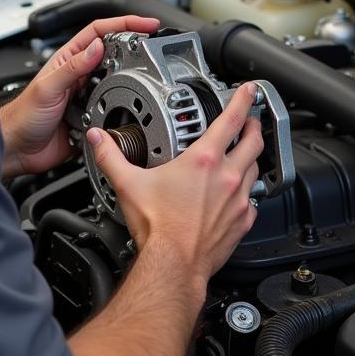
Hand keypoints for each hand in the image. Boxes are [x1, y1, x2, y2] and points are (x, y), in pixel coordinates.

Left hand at [0, 15, 159, 177]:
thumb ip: (73, 67)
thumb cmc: (23, 115)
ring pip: (118, 83)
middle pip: (114, 56)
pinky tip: (126, 111)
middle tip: (153, 52)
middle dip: (134, 51)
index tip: (146, 24)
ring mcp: (88, 97)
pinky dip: (122, 111)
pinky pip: (115, 111)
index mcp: (69, 60)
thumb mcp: (49, 87)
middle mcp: (80, 76)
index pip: (100, 33)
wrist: (18, 149)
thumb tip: (97, 48)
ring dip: (129, 83)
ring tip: (142, 81)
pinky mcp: (94, 118)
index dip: (124, 24)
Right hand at [87, 83, 262, 281]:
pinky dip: (247, 194)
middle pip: (253, 141)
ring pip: (255, 169)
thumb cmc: (157, 228)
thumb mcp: (129, 184)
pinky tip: (237, 195)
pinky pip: (252, 201)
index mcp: (203, 161)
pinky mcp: (242, 221)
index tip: (249, 91)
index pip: (231, 119)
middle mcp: (226, 177)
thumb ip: (111, 157)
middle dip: (254, 126)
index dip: (243, 99)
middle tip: (251, 120)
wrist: (174, 264)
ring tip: (244, 154)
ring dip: (251, 158)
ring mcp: (238, 199)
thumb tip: (99, 140)